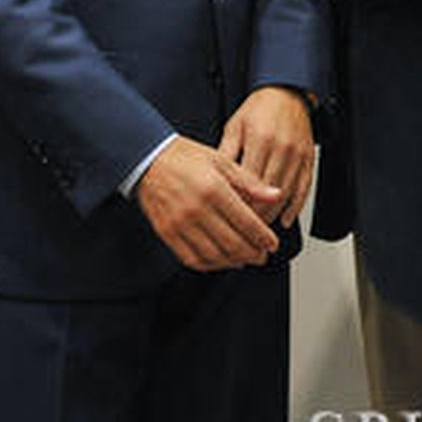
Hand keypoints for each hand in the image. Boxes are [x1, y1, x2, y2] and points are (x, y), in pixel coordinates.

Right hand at [134, 137, 280, 270]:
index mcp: (213, 188)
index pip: (247, 222)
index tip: (272, 243)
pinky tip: (220, 260)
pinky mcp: (166, 232)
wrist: (146, 157)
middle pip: (233, 243)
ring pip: (214, 255)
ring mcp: (179, 223)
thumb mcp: (221, 160)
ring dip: (234, 262)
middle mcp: (196, 209)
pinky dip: (210, 265)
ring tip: (244, 259)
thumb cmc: (183, 156)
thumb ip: (250, 181)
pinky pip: (192, 259)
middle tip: (262, 255)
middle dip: (253, 253)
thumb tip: (276, 195)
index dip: (264, 238)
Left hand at [219, 87, 315, 227]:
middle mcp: (282, 148)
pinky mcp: (309, 160)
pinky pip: (304, 190)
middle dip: (256, 214)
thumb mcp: (234, 126)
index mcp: (260, 139)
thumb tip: (214, 178)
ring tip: (260, 229)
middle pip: (269, 192)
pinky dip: (296, 209)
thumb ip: (226, 153)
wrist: (287, 93)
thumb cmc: (259, 109)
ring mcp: (298, 155)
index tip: (231, 215)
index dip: (241, 200)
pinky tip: (285, 220)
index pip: (250, 180)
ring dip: (274, 215)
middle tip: (244, 229)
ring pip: (286, 195)